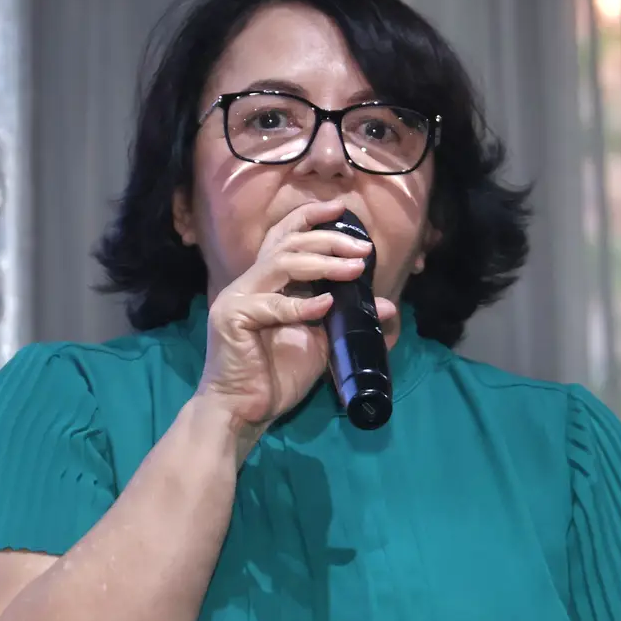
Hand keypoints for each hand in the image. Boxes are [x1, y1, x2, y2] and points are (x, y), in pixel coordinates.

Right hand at [194, 200, 398, 447]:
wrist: (243, 412)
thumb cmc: (275, 376)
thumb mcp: (320, 342)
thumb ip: (345, 319)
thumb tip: (388, 306)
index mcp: (265, 283)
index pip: (284, 237)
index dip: (310, 217)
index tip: (341, 209)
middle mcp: (249, 283)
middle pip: (287, 243)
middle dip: (328, 240)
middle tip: (363, 248)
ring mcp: (237, 298)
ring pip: (280, 263)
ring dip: (322, 263)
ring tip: (355, 268)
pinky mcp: (232, 318)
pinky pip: (272, 305)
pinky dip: (301, 305)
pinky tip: (326, 305)